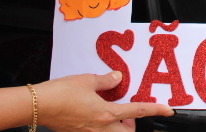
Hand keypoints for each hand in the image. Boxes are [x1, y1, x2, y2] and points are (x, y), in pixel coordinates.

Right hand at [34, 71, 172, 131]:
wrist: (37, 106)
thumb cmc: (61, 93)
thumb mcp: (88, 80)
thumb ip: (107, 81)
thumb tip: (117, 78)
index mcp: (106, 114)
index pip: (138, 112)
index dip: (156, 110)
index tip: (168, 111)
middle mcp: (100, 128)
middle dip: (132, 126)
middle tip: (128, 114)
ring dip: (118, 127)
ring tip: (112, 113)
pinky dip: (103, 127)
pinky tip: (96, 115)